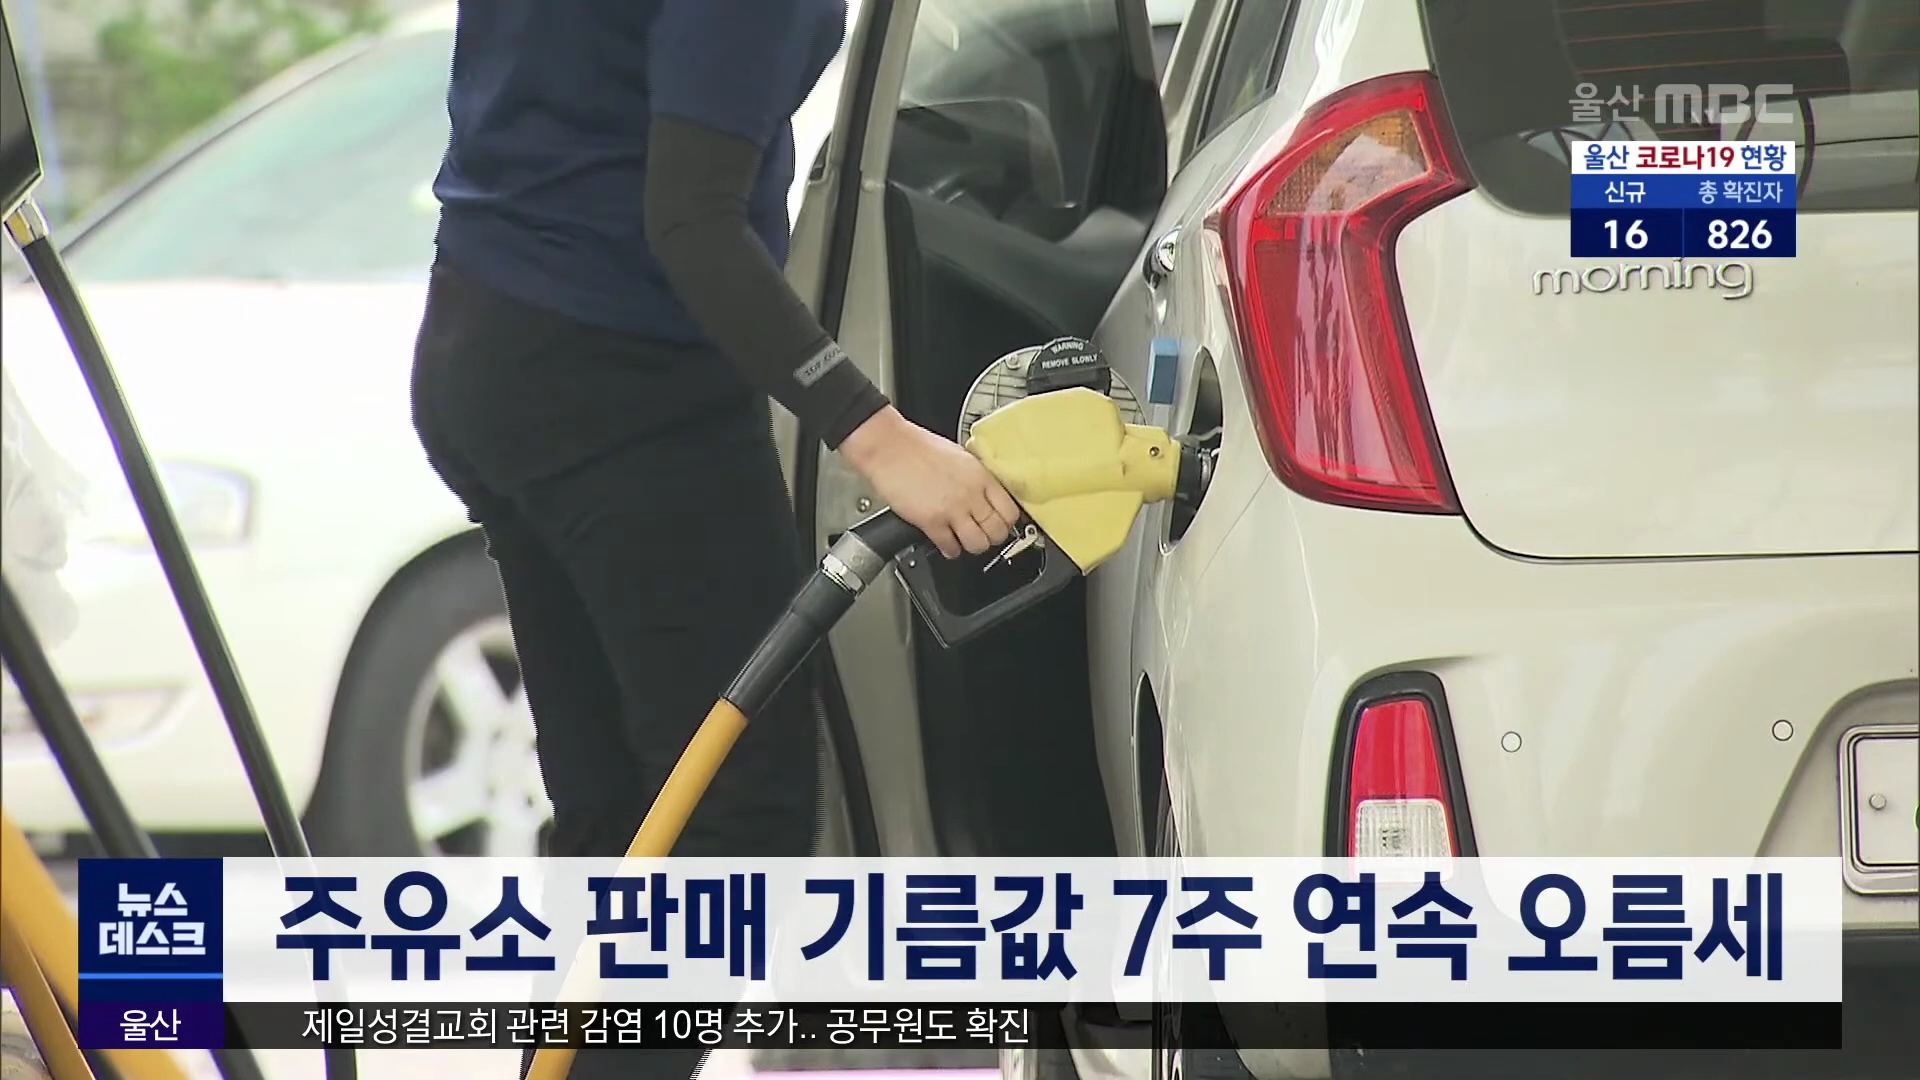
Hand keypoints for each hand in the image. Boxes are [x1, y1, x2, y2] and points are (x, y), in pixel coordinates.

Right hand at [839, 406, 1021, 558]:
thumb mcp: (960, 456)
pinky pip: (949, 546)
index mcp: (981, 476)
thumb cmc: (918, 447)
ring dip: (972, 546)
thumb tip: (985, 494)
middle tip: (985, 536)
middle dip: (992, 538)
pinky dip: (950, 550)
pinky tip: (947, 545)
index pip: (1010, 512)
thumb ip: (976, 478)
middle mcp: (970, 495)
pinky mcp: (930, 521)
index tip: (1001, 524)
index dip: (1007, 522)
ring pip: (977, 544)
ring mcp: (952, 510)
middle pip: (997, 532)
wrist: (890, 447)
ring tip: (966, 542)